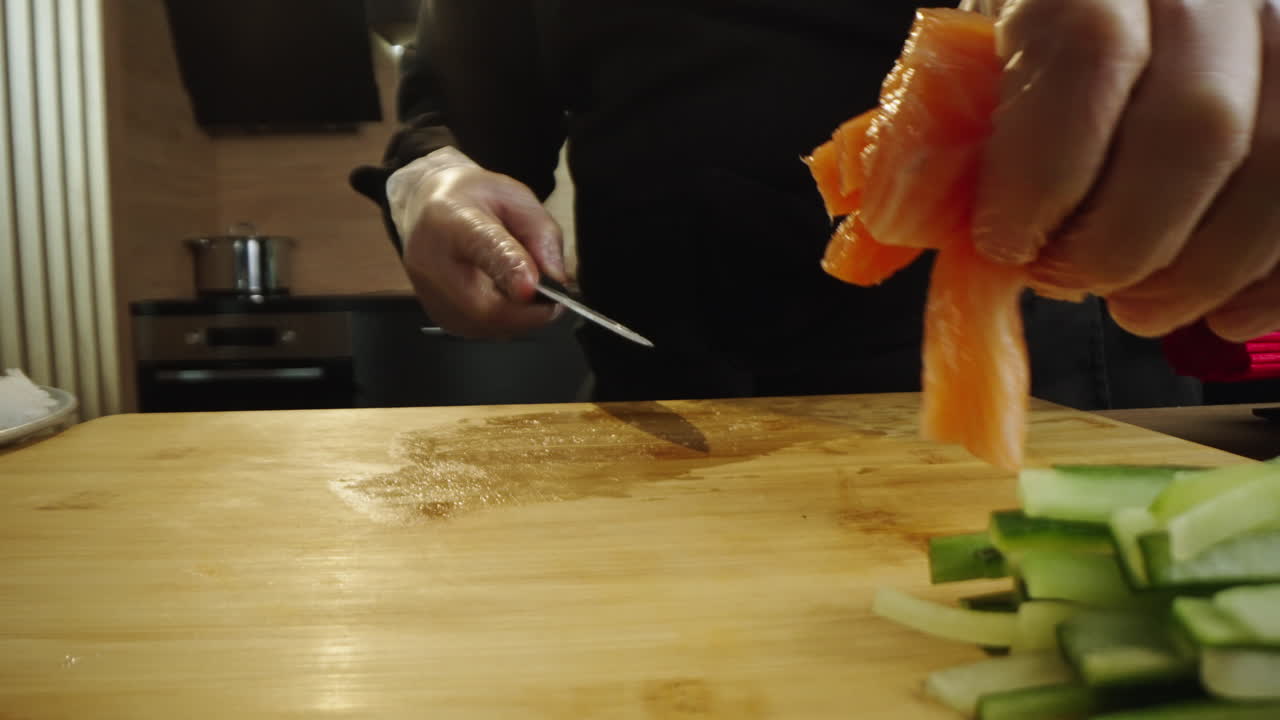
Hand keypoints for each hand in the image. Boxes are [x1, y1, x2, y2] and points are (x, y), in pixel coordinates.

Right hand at [387, 147, 565, 337]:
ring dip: (520, 318)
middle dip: (529, 312)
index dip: (510, 270)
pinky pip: (482, 331)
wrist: (427, 209)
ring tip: (529, 291)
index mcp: (452, 219)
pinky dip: (506, 322)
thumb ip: (541, 234)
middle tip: (555, 300)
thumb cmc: (471, 201)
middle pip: (483, 307)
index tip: (532, 287)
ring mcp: (430, 295)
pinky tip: (508, 298)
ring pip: (486, 327)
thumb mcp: (516, 198)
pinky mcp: (439, 316)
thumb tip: (555, 278)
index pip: (483, 249)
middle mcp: (431, 262)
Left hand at [966, 0, 1279, 341]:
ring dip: (1199, 271)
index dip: (1044, 168)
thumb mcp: (979, 60)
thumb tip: (896, 236)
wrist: (1130, 3)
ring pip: (1277, 166)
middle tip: (1070, 283)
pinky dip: (1271, 280)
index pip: (1086, 49)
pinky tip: (1220, 315)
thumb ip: (945, 133)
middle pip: (1197, 124)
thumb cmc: (1042, 40)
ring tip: (1136, 308)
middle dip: (1123, 240)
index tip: (1006, 242)